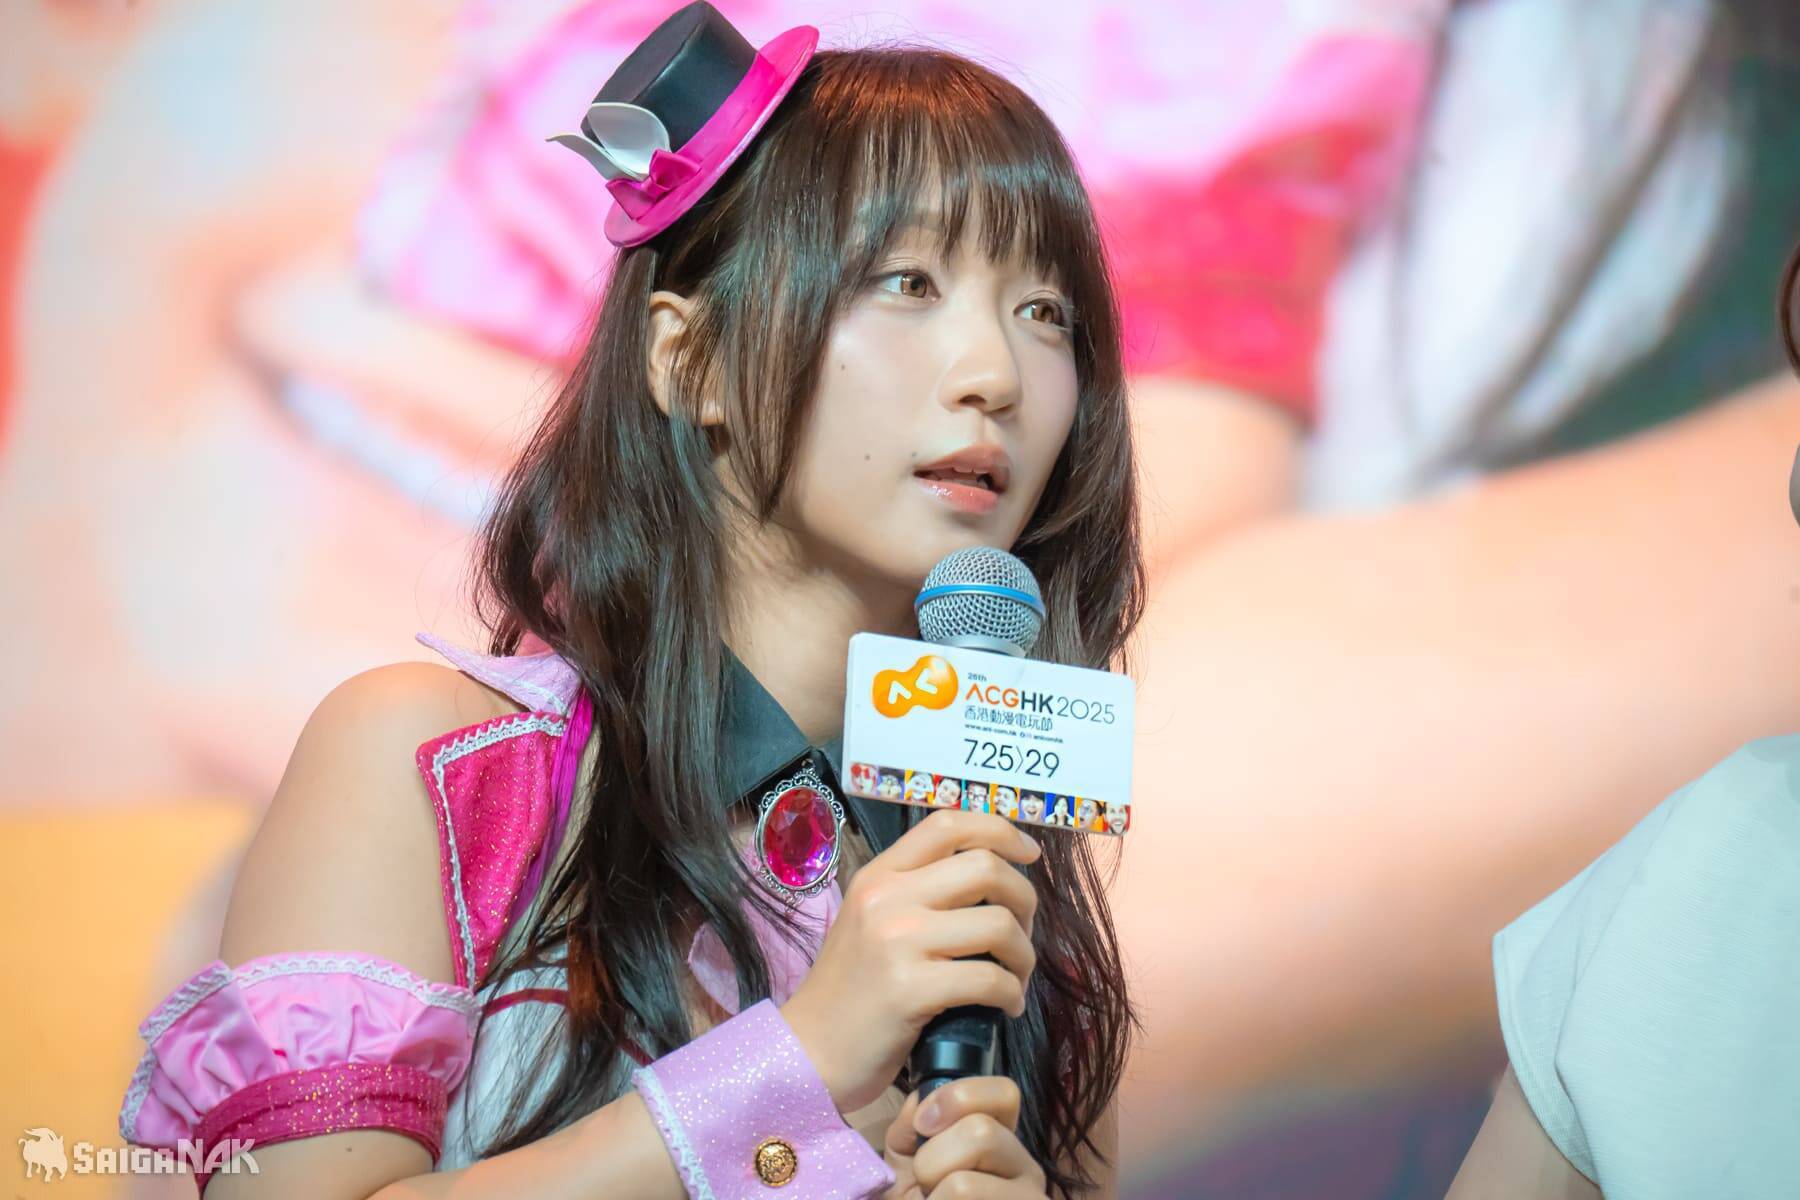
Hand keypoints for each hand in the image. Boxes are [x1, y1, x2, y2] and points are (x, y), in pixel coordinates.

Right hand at [780, 808, 1040, 1112]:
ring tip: (1015, 977)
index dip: (1001, 831)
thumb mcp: (870, 922)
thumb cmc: (848, 992)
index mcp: (879, 876)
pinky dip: (1012, 994)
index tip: (1030, 854)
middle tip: (1022, 934)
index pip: (948, 824)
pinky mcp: (910, 990)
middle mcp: (887, 897)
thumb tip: (992, 880)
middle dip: (1024, 900)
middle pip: (986, 868)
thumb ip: (916, 894)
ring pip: (998, 923)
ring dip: (1024, 954)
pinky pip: (990, 978)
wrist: (806, 1053)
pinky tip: (1005, 1007)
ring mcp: (897, 942)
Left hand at [883, 1077, 1047, 1198]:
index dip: (956, 1098)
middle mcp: (1027, 1169)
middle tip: (926, 1186)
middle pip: (981, 1134)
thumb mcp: (907, 1157)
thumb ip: (914, 1122)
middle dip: (932, 1160)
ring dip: (933, 1199)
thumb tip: (923, 1104)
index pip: (1003, 1092)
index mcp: (1003, 1139)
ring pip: (964, 1186)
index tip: (924, 1125)